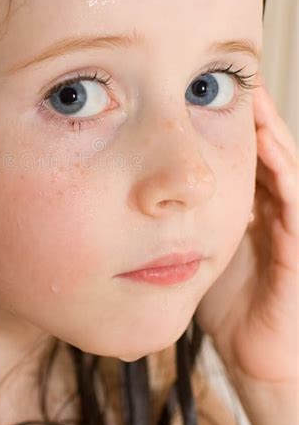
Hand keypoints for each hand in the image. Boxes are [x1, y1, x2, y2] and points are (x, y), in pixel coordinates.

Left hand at [194, 73, 297, 385]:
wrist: (254, 351)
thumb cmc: (225, 301)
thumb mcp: (198, 246)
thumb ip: (180, 216)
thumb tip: (140, 189)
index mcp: (250, 203)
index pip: (241, 149)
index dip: (224, 116)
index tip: (199, 82)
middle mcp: (273, 206)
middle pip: (264, 146)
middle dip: (248, 110)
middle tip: (227, 72)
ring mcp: (289, 224)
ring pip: (282, 164)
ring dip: (267, 128)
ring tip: (248, 92)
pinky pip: (293, 203)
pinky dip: (281, 171)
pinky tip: (264, 144)